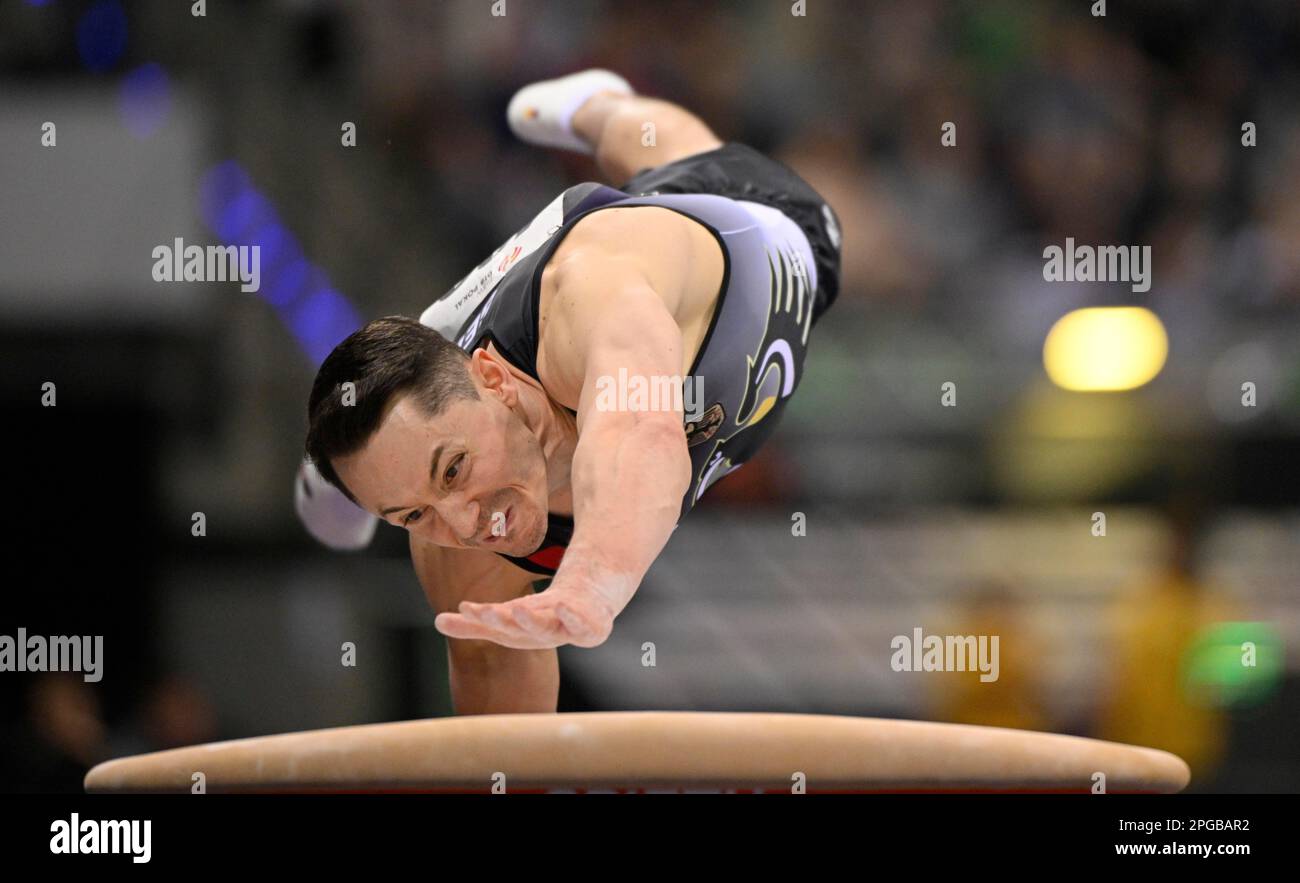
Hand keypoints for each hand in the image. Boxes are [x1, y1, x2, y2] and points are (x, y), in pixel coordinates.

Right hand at [433, 572, 619, 649]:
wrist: (590, 609)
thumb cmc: (543, 615)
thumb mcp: (510, 616)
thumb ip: (475, 624)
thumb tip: (437, 622)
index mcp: (520, 635)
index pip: (498, 628)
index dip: (481, 620)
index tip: (464, 608)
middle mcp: (541, 637)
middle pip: (519, 630)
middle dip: (501, 621)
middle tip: (483, 612)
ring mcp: (567, 634)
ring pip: (546, 629)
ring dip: (531, 621)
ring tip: (516, 608)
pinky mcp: (592, 631)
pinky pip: (583, 626)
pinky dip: (573, 617)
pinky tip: (564, 605)